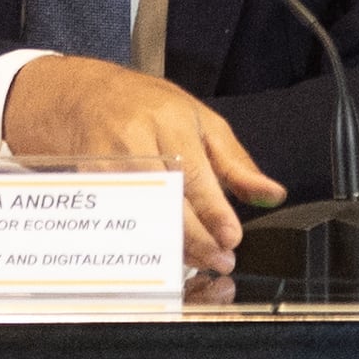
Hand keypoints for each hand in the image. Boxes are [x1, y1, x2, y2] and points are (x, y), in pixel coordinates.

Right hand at [0, 56, 282, 274]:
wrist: (86, 97)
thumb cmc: (150, 108)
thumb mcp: (203, 122)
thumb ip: (236, 163)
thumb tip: (273, 194)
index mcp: (170, 121)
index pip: (194, 172)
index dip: (213, 209)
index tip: (232, 237)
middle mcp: (136, 141)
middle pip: (166, 198)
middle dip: (196, 235)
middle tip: (220, 259)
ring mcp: (105, 164)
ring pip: (141, 214)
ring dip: (171, 245)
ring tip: (197, 261)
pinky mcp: (86, 184)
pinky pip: (118, 222)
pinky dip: (142, 243)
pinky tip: (162, 257)